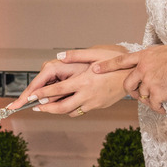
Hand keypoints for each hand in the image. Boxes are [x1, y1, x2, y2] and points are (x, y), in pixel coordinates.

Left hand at [8, 47, 128, 117]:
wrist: (134, 76)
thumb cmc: (116, 63)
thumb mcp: (96, 55)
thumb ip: (76, 55)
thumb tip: (59, 56)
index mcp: (84, 81)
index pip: (58, 90)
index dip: (43, 94)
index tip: (31, 97)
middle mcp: (88, 95)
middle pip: (61, 107)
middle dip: (46, 108)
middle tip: (36, 107)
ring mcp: (94, 103)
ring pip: (71, 111)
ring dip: (57, 111)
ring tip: (48, 107)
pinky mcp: (99, 106)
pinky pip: (81, 110)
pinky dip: (71, 110)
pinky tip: (66, 105)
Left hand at [93, 44, 166, 112]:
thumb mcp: (161, 51)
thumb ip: (150, 58)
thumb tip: (147, 63)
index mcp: (143, 57)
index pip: (120, 61)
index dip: (107, 66)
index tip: (95, 69)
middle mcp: (142, 68)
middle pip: (128, 84)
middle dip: (132, 91)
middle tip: (139, 94)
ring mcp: (148, 81)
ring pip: (142, 95)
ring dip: (150, 98)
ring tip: (162, 95)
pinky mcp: (156, 93)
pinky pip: (153, 104)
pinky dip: (159, 107)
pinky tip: (164, 105)